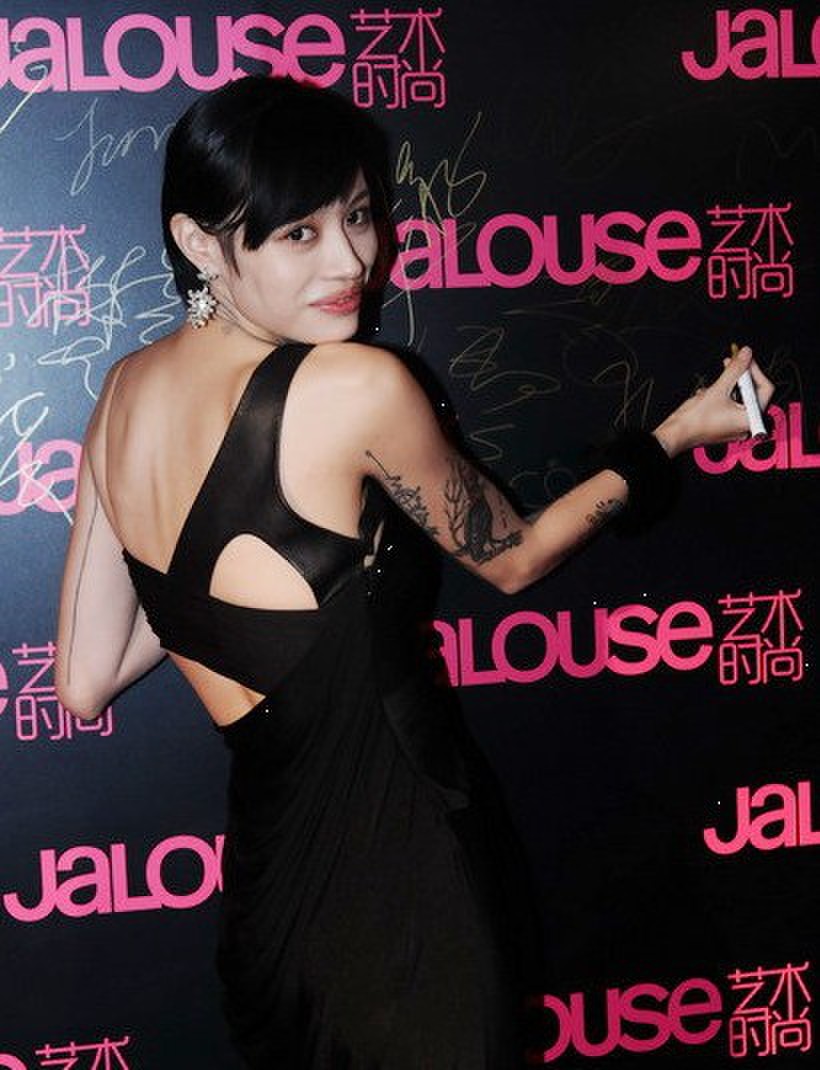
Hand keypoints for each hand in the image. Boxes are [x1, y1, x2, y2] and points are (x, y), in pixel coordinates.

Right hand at [652, 346, 773, 457]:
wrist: (676, 434)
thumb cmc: (694, 421)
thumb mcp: (717, 389)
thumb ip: (735, 370)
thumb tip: (746, 355)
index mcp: (749, 419)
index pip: (764, 388)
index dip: (755, 371)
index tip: (745, 359)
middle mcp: (745, 425)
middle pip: (752, 393)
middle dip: (741, 377)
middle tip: (732, 363)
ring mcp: (735, 427)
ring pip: (740, 399)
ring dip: (729, 385)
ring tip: (718, 380)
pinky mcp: (726, 426)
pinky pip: (731, 406)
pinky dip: (723, 396)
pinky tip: (710, 393)